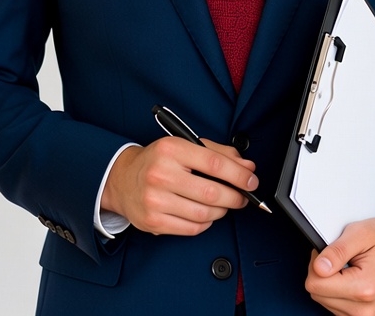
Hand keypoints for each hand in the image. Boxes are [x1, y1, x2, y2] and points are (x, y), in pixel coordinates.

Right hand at [101, 137, 257, 235]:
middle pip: (211, 192)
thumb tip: (247, 166)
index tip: (252, 181)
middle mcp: (161, 174)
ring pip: (204, 213)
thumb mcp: (184, 146)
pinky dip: (206, 222)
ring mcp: (156, 200)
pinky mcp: (154, 222)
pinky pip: (192, 228)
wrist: (122, 180)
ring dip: (222, 211)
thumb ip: (218, 153)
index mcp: (171, 149)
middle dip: (235, 197)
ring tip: (224, 204)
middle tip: (243, 197)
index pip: (214, 163)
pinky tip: (206, 213)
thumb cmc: (158, 161)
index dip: (239, 174)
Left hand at [305, 218, 374, 315]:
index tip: (326, 252)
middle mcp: (365, 309)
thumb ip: (337, 250)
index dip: (316, 262)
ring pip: (324, 302)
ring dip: (330, 284)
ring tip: (347, 267)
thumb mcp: (361, 233)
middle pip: (318, 294)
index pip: (315, 285)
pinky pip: (335, 308)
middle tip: (338, 257)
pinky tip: (349, 279)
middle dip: (322, 273)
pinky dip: (337, 293)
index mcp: (364, 287)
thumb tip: (318, 266)